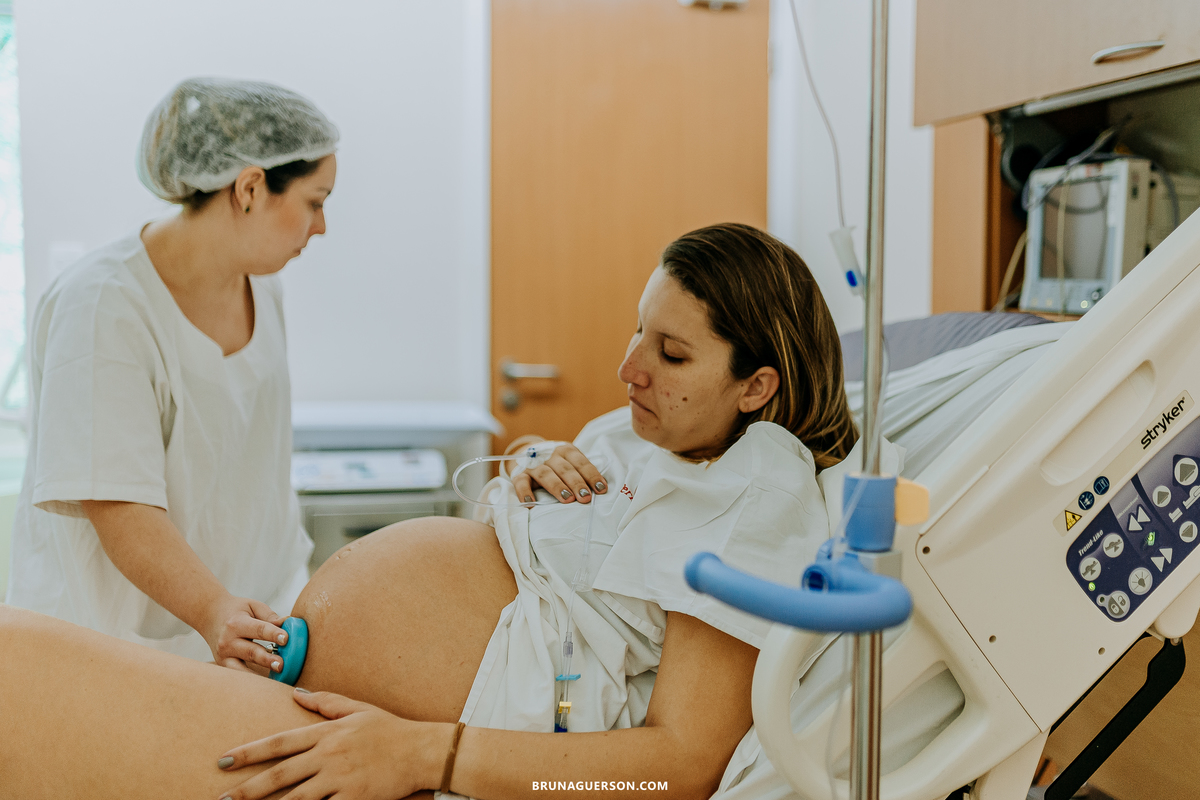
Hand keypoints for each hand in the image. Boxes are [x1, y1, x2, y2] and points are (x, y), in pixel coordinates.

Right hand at [203, 595, 289, 673]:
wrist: (209, 615)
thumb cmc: (235, 610)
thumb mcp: (252, 606)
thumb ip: (269, 615)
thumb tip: (288, 622)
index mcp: (237, 623)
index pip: (258, 629)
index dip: (273, 634)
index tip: (286, 638)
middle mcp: (228, 641)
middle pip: (250, 652)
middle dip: (266, 659)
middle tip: (281, 664)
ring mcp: (224, 655)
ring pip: (241, 668)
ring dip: (258, 674)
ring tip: (272, 676)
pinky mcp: (223, 664)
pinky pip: (237, 674)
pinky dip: (249, 679)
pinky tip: (264, 684)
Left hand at [216, 689, 444, 799]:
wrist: (422, 750)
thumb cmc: (390, 729)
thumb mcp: (358, 708)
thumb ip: (326, 702)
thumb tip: (296, 693)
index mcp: (326, 733)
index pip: (279, 742)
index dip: (248, 752)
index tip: (223, 760)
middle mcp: (328, 756)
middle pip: (280, 774)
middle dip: (247, 788)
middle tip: (222, 797)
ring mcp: (340, 779)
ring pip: (296, 799)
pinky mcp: (353, 798)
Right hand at [511, 443, 606, 504]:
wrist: (526, 452)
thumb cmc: (555, 463)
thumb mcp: (568, 461)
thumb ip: (580, 473)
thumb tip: (599, 490)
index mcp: (566, 450)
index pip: (581, 463)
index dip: (592, 475)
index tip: (601, 489)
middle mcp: (550, 455)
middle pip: (565, 469)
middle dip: (576, 483)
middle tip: (585, 497)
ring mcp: (534, 464)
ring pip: (545, 474)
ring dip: (557, 487)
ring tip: (567, 499)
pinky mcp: (519, 474)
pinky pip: (521, 482)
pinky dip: (524, 492)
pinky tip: (530, 502)